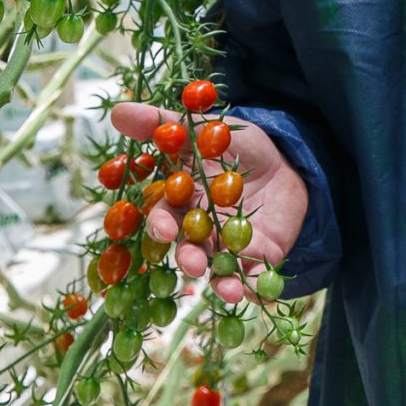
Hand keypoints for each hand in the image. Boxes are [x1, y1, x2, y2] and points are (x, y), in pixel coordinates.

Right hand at [109, 101, 309, 304]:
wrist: (286, 160)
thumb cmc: (237, 147)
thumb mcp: (204, 129)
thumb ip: (164, 124)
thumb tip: (119, 110)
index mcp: (181, 203)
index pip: (163, 217)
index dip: (161, 224)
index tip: (164, 226)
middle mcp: (199, 231)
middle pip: (187, 249)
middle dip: (187, 257)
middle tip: (192, 259)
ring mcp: (228, 246)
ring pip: (217, 269)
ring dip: (219, 281)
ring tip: (225, 287)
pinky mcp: (259, 256)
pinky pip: (253, 277)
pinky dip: (254, 287)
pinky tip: (257, 294)